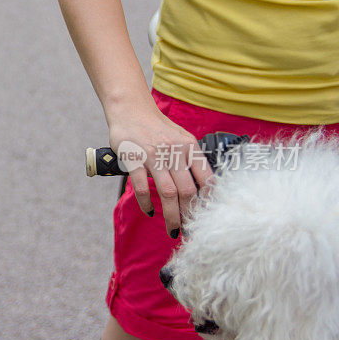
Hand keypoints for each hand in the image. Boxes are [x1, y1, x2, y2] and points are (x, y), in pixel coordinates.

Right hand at [107, 103, 211, 237]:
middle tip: (188, 230)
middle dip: (189, 215)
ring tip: (172, 229)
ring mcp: (153, 154)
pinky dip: (146, 202)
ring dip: (171, 215)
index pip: (206, 178)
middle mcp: (174, 150)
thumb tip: (202, 190)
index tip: (206, 217)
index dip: (208, 202)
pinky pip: (142, 186)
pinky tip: (149, 211)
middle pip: (187, 190)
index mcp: (190, 146)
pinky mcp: (134, 158)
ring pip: (167, 192)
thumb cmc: (156, 128)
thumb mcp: (180, 139)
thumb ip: (190, 160)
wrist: (131, 110)